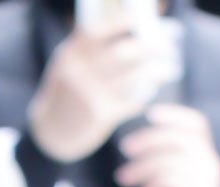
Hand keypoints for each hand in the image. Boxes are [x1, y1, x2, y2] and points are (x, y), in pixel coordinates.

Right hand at [26, 20, 171, 163]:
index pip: (97, 30)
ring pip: (134, 76)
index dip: (121, 22)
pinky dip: (143, 97)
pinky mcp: (100, 114)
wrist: (50, 133)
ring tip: (169, 69)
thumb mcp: (66, 67)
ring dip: (158, 71)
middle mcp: (79, 72)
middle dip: (152, 46)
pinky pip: (132, 100)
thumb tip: (130, 30)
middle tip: (168, 46)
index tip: (140, 20)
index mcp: (70, 55)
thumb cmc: (66, 94)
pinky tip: (148, 94)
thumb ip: (87, 49)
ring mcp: (90, 94)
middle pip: (123, 52)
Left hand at [113, 103, 219, 186]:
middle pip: (179, 137)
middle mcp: (210, 162)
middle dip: (148, 138)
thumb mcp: (170, 181)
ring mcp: (206, 179)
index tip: (149, 113)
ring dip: (141, 167)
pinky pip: (171, 179)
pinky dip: (152, 185)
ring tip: (123, 179)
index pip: (196, 124)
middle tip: (124, 148)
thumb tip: (133, 146)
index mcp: (204, 155)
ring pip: (170, 159)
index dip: (174, 115)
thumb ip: (161, 162)